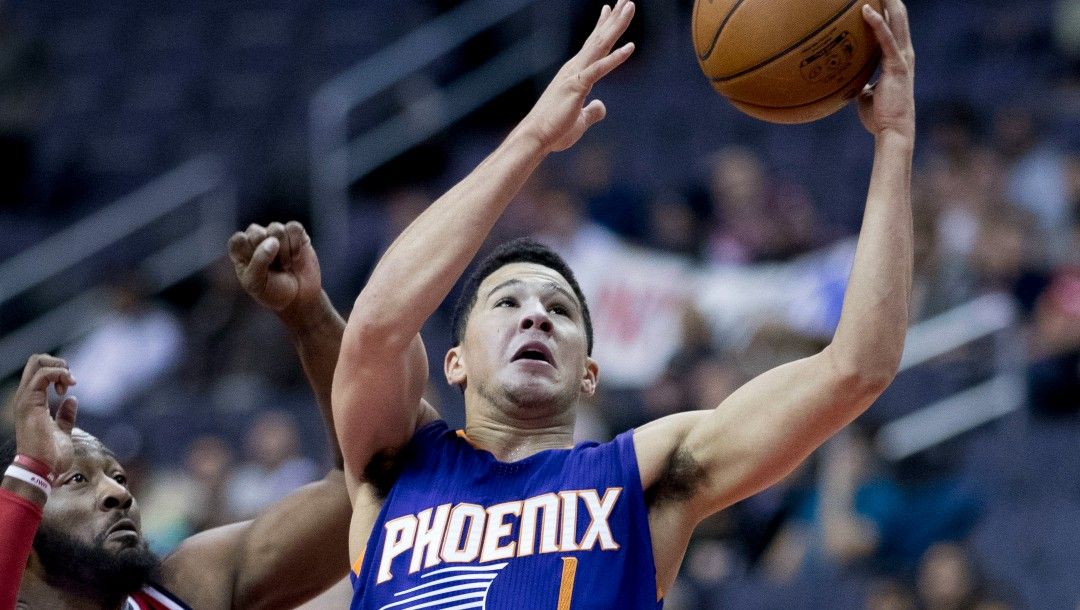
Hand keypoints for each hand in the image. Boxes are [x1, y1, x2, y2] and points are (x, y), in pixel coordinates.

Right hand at [13, 355, 77, 475]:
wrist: (42, 468)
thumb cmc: (50, 455)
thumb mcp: (61, 431)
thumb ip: (65, 416)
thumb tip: (72, 401)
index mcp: (31, 402)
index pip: (38, 371)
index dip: (58, 371)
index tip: (69, 387)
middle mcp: (25, 397)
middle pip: (35, 360)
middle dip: (58, 362)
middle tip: (69, 380)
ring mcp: (26, 398)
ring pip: (37, 362)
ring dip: (60, 368)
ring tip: (69, 384)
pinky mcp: (30, 402)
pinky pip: (43, 374)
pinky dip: (59, 374)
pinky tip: (66, 388)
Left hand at [229, 221, 322, 321]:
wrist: (300, 299)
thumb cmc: (274, 292)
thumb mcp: (258, 283)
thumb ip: (259, 261)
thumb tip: (272, 241)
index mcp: (241, 252)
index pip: (238, 240)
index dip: (248, 253)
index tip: (257, 269)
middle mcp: (257, 240)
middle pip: (256, 232)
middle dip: (266, 252)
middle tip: (273, 268)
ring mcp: (276, 235)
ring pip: (276, 229)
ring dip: (284, 251)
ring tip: (285, 266)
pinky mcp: (296, 234)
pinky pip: (294, 228)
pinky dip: (296, 244)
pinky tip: (296, 257)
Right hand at [520, 0, 635, 152]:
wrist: (536, 137)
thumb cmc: (554, 130)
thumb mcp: (580, 120)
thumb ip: (593, 112)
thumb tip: (602, 106)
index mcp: (575, 74)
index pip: (592, 46)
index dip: (603, 27)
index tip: (610, 9)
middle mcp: (574, 68)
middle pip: (599, 39)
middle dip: (614, 19)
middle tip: (628, 1)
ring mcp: (575, 75)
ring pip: (600, 45)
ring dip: (616, 25)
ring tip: (629, 7)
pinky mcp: (577, 86)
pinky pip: (600, 69)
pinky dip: (615, 58)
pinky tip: (630, 47)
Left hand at [856, 0, 914, 140]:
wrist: (892, 130)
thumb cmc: (879, 117)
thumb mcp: (867, 96)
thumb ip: (861, 85)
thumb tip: (847, 83)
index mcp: (897, 61)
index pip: (893, 31)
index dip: (888, 14)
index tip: (878, 0)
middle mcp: (903, 55)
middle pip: (898, 20)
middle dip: (891, 2)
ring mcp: (902, 59)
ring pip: (896, 22)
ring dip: (888, 3)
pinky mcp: (896, 65)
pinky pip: (885, 39)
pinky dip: (876, 23)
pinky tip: (866, 9)